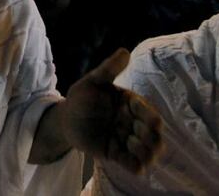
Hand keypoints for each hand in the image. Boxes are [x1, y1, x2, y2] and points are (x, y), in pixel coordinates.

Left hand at [62, 49, 162, 173]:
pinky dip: (137, 166)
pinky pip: (132, 163)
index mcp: (131, 103)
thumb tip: (125, 51)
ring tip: (133, 150)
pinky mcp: (117, 153)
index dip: (150, 117)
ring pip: (146, 150)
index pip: (147, 110)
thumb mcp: (93, 81)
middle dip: (150, 137)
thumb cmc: (81, 96)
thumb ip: (109, 69)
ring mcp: (126, 138)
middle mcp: (132, 121)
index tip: (153, 122)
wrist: (65, 119)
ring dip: (147, 153)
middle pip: (152, 133)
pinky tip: (137, 168)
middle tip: (137, 137)